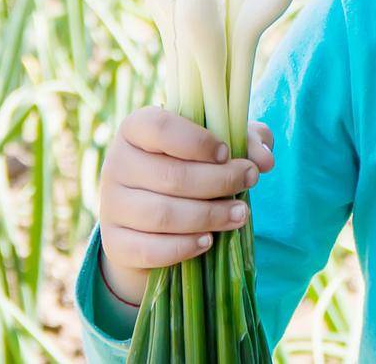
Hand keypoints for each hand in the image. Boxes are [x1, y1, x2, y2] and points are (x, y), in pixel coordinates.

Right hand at [97, 106, 275, 304]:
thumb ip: (246, 140)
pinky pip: (148, 249)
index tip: (227, 152)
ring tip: (240, 215)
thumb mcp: (218, 145)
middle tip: (250, 181)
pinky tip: (208, 241)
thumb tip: (264, 159)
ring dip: (209, 216)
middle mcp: (117, 164)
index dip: (197, 141)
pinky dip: (182, 247)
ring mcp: (111, 205)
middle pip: (170, 175)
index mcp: (136, 129)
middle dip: (219, 181)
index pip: (159, 127)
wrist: (151, 217)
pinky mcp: (114, 242)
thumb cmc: (191, 166)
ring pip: (162, 215)